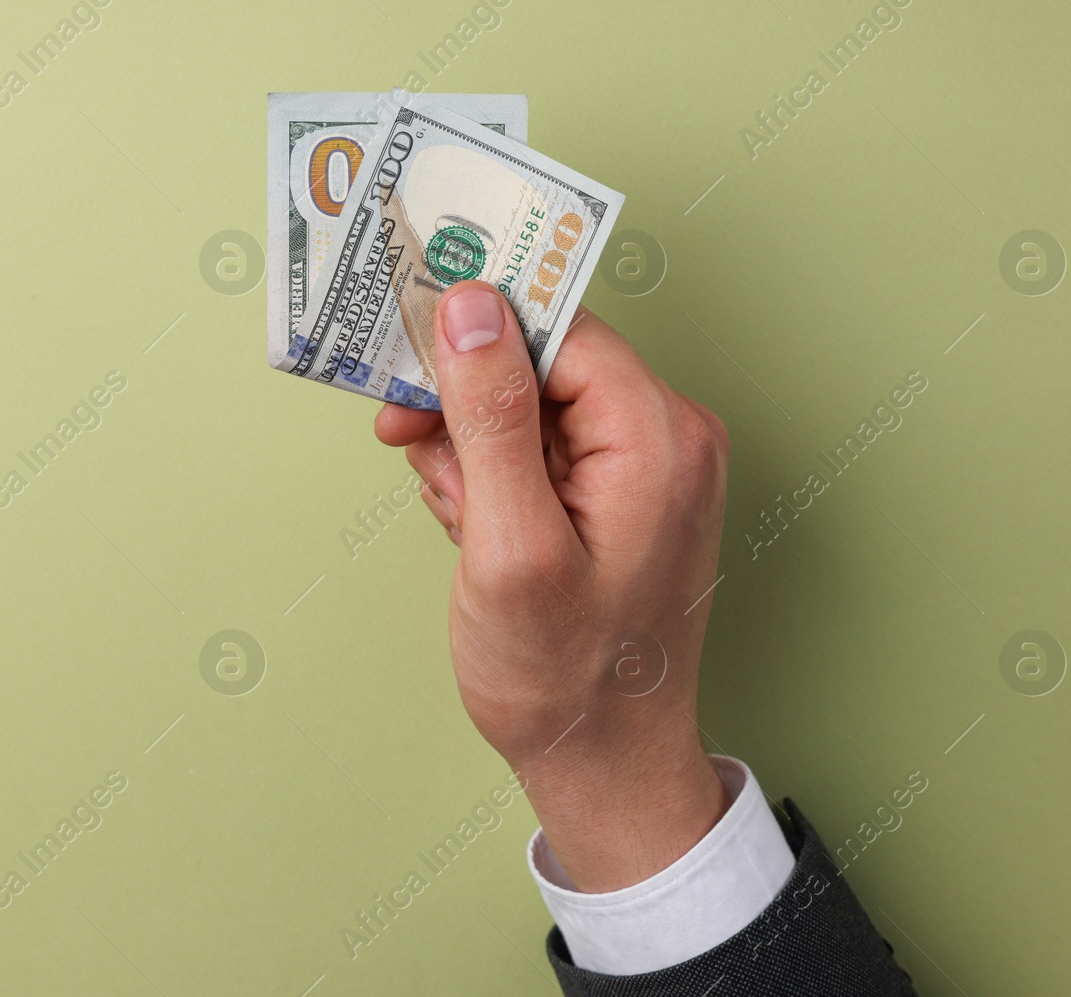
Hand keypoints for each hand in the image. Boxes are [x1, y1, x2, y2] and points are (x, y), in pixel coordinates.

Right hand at [375, 281, 732, 892]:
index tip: (404, 353)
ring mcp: (646, 464)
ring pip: (527, 403)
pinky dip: (491, 480)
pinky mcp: (619, 491)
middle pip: (541, 358)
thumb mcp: (511, 544)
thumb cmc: (565, 679)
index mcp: (659, 436)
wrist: (603, 764)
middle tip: (421, 454)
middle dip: (467, 406)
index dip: (475, 334)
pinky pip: (537, 446)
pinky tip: (477, 529)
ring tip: (463, 520)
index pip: (559, 326)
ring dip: (472, 452)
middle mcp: (666, 435)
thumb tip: (470, 306)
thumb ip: (493, 417)